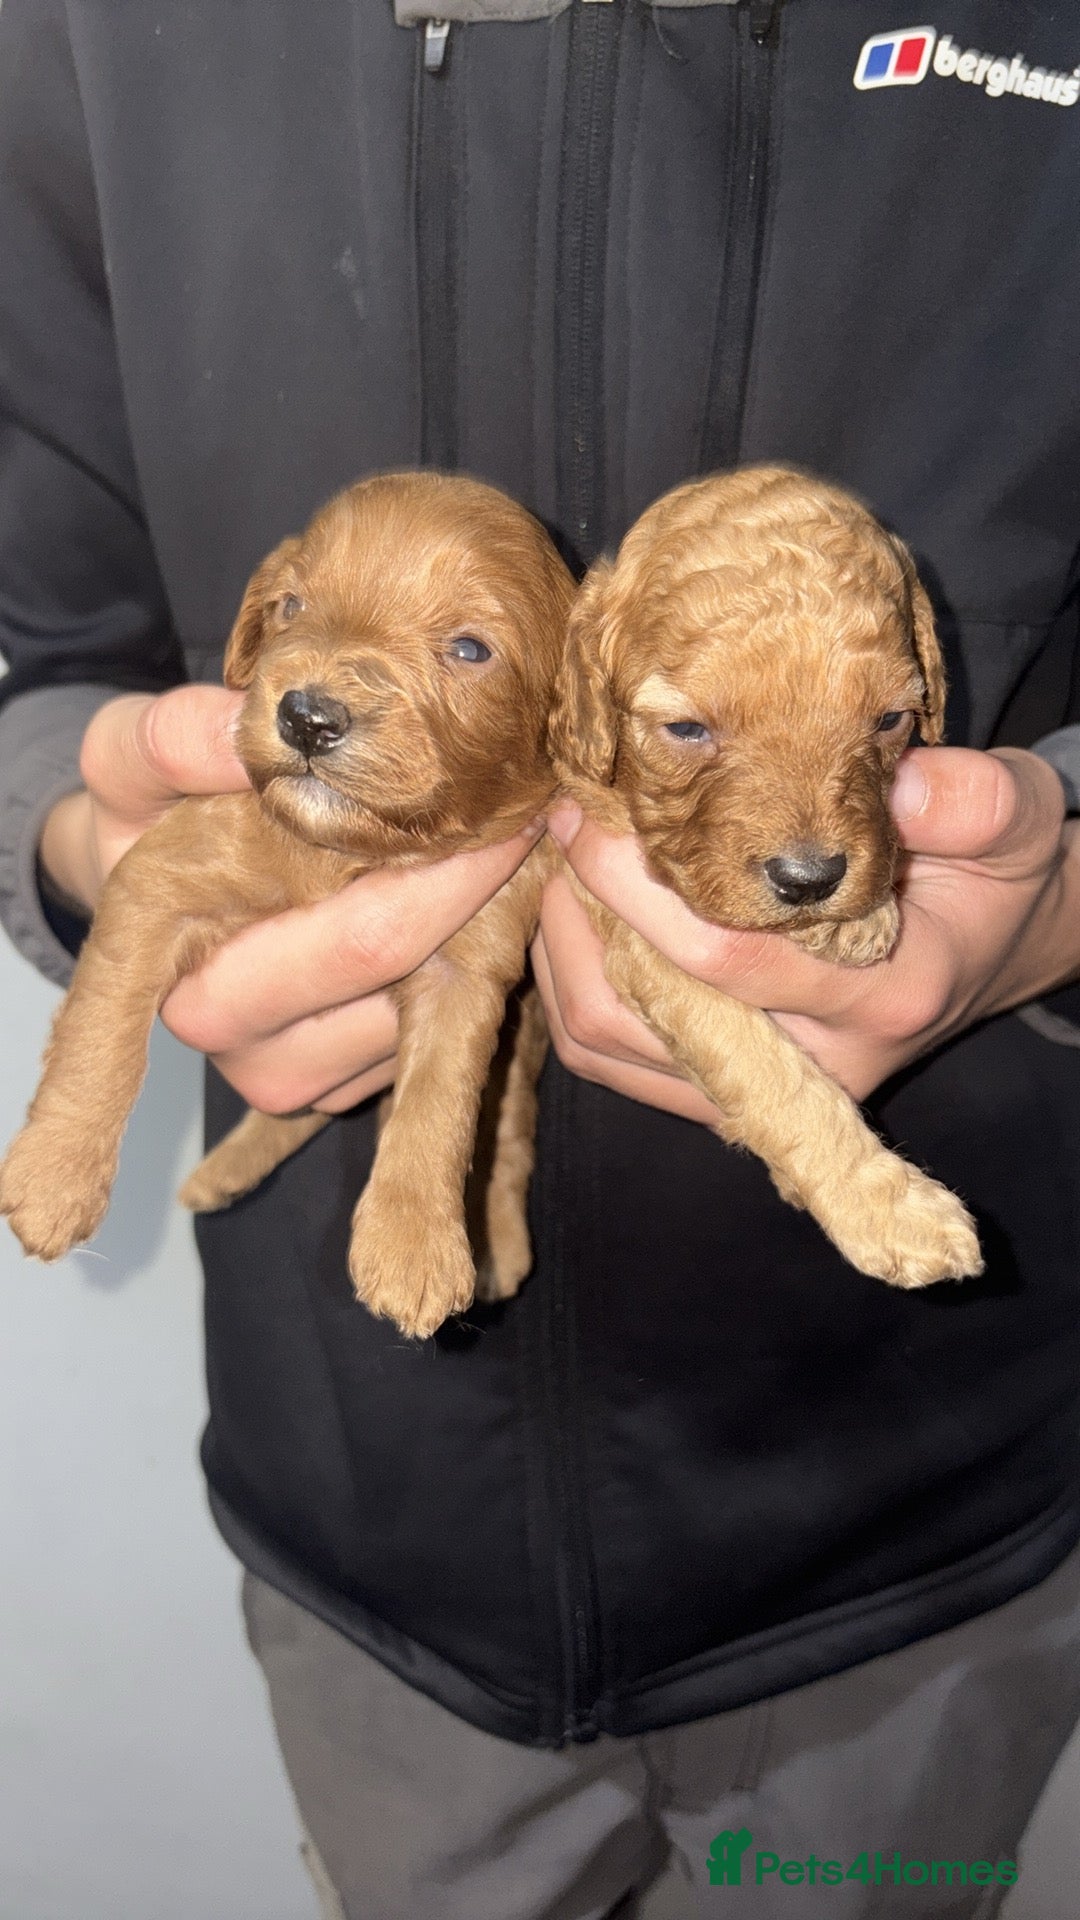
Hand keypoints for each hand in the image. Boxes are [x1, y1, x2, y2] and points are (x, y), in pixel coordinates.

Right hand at [41, 687, 542, 1113]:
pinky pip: (441, 1028)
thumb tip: (252, 729)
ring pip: (444, 1010)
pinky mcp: (353, 1082)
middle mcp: (261, 1054)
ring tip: (507, 846)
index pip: (365, 940)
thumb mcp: (130, 756)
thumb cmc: (141, 812)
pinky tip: (479, 897)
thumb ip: (176, 740)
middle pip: (422, 978)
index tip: (506, 813)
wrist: (131, 878)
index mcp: (206, 986)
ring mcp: (313, 1078)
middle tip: (533, 811)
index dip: (448, 880)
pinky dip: (476, 962)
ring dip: (490, 931)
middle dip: (488, 895)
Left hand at [534, 747, 1078, 1114]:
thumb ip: (971, 799)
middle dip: (580, 916)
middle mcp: (817, 1066)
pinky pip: (609, 1056)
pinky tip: (582, 912)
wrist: (991, 950)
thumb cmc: (990, 875)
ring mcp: (765, 1090)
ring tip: (567, 865)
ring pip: (607, 1046)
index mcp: (884, 995)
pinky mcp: (725, 1092)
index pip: (730, 960)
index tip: (592, 814)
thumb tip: (900, 780)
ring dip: (563, 951)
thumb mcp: (1013, 818)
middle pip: (642, 1017)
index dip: (639, 888)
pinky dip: (573, 984)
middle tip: (565, 827)